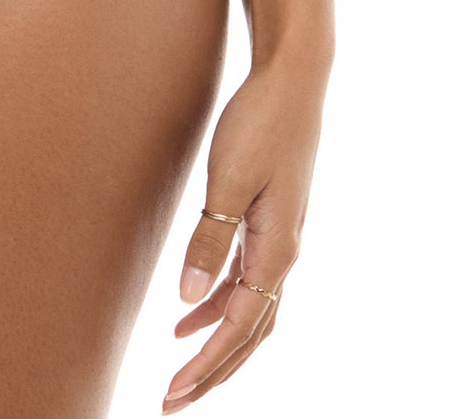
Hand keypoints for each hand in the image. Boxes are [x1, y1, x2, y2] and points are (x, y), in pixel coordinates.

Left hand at [162, 56, 325, 409]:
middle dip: (214, 371)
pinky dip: (221, 305)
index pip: (239, 328)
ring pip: (252, 312)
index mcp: (278, 251)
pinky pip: (248, 281)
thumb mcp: (227, 179)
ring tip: (179, 368)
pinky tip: (190, 308)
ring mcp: (281, 240)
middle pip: (250, 333)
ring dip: (218, 343)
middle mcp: (285, 254)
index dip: (207, 365)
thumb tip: (187, 299)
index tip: (175, 393)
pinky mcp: (271, 222)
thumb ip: (209, 239)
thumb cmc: (260, 122)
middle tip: (174, 401)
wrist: (294, 80)